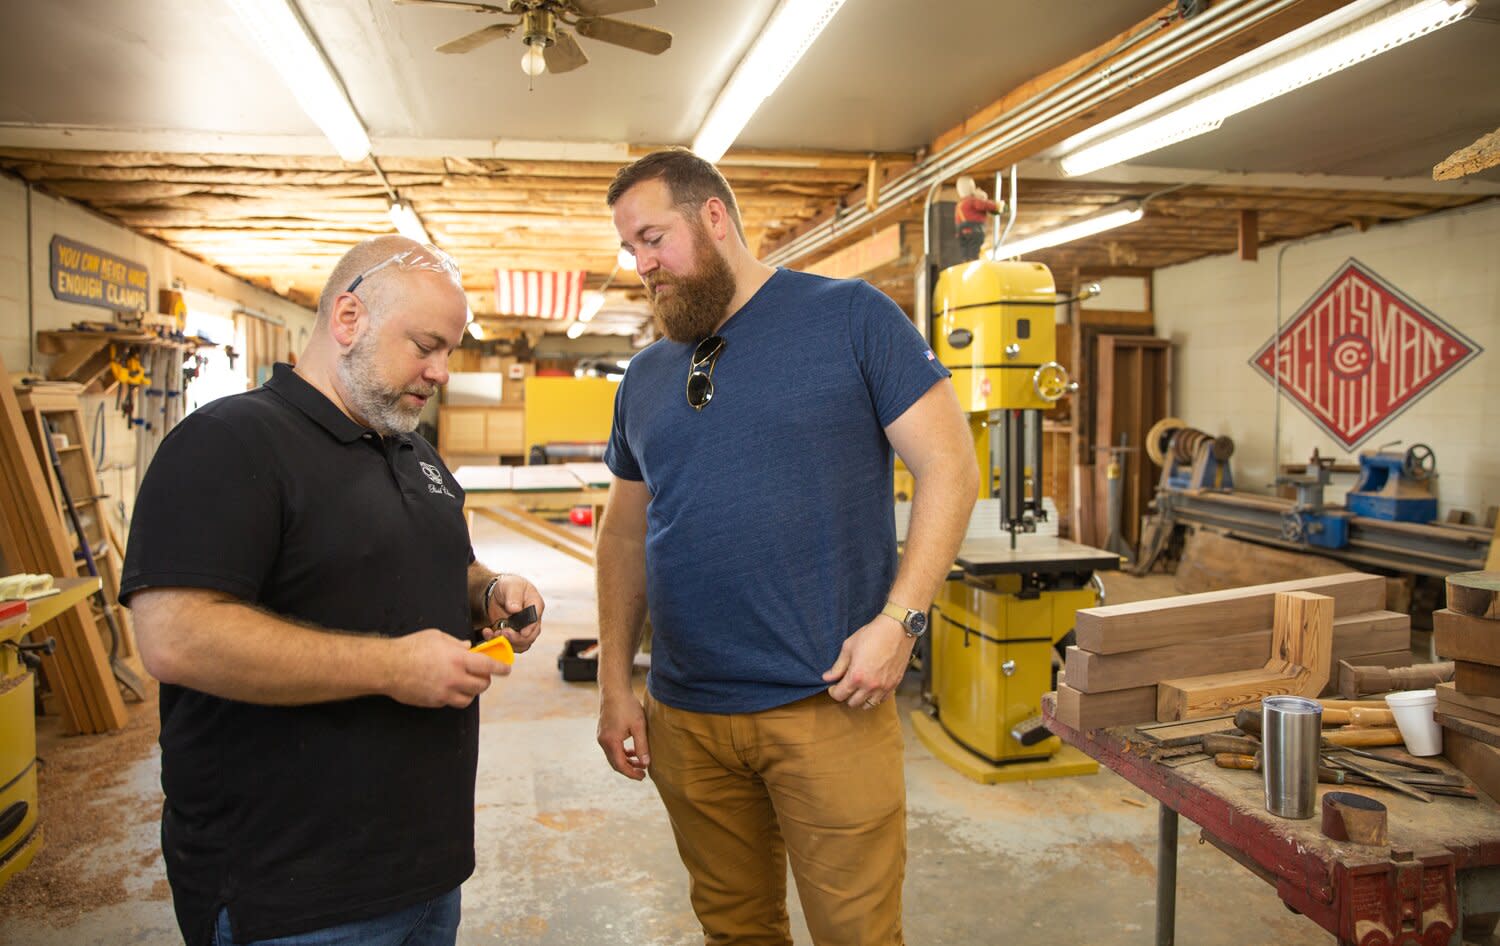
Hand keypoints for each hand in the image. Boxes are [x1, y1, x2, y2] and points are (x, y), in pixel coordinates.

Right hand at [386, 628, 505, 708]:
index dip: (500, 668)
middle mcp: (454, 678)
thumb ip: (456, 644)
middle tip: (481, 674)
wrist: (388, 666)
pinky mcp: (435, 702)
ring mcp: (444, 693)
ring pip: (469, 698)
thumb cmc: (411, 647)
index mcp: (457, 659)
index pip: (488, 666)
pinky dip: (455, 696)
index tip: (506, 669)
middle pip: (481, 685)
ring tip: (465, 683)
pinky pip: (452, 702)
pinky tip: (448, 687)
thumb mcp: (437, 637)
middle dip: (484, 680)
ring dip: (471, 691)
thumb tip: (468, 648)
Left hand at [483, 574, 544, 653]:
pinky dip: (498, 642)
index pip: (535, 621)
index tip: (521, 632)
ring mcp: (523, 629)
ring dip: (507, 642)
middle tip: (502, 633)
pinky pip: (509, 644)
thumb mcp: (511, 586)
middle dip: (516, 638)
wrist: (499, 593)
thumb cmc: (509, 586)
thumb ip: (514, 596)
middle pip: (530, 636)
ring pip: (520, 644)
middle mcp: (532, 620)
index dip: (529, 629)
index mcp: (535, 606)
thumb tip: (515, 609)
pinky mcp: (513, 635)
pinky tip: (489, 633)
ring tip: (494, 633)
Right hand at [597, 689, 649, 779]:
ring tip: (640, 762)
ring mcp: (601, 736)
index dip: (632, 773)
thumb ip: (642, 746)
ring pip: (613, 756)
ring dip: (626, 761)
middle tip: (643, 773)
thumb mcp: (639, 726)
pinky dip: (621, 752)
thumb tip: (646, 764)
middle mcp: (603, 741)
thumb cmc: (628, 706)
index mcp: (611, 741)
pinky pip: (611, 748)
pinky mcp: (603, 732)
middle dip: (629, 769)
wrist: (614, 690)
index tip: (643, 776)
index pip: (620, 765)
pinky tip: (632, 751)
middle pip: (615, 763)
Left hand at [822, 616, 914, 709]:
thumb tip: (827, 677)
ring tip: (858, 688)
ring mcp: (884, 687)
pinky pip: (882, 700)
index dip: (833, 691)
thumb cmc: (871, 635)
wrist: (897, 629)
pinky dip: (875, 697)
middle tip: (845, 685)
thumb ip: (838, 666)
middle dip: (846, 695)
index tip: (834, 685)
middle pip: (852, 703)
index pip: (839, 695)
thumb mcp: (849, 647)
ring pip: (868, 705)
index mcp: (856, 676)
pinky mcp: (894, 685)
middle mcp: (870, 686)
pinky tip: (872, 687)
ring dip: (860, 699)